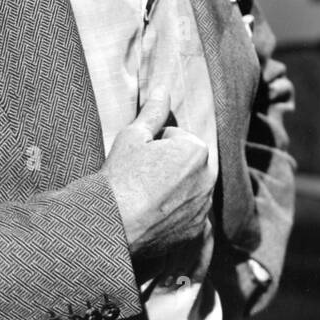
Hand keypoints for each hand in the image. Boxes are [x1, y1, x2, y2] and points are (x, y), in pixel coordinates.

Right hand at [100, 91, 213, 266]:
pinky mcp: (195, 230)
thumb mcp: (133, 136)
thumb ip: (154, 112)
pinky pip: (188, 215)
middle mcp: (208, 178)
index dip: (155, 147)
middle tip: (142, 178)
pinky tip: (153, 216)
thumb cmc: (120, 177)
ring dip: (175, 190)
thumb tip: (163, 89)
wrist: (111, 225)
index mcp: (196, 150)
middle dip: (170, 167)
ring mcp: (203, 207)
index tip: (140, 161)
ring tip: (146, 198)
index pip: (177, 139)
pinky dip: (175, 214)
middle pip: (188, 164)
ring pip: (190, 189)